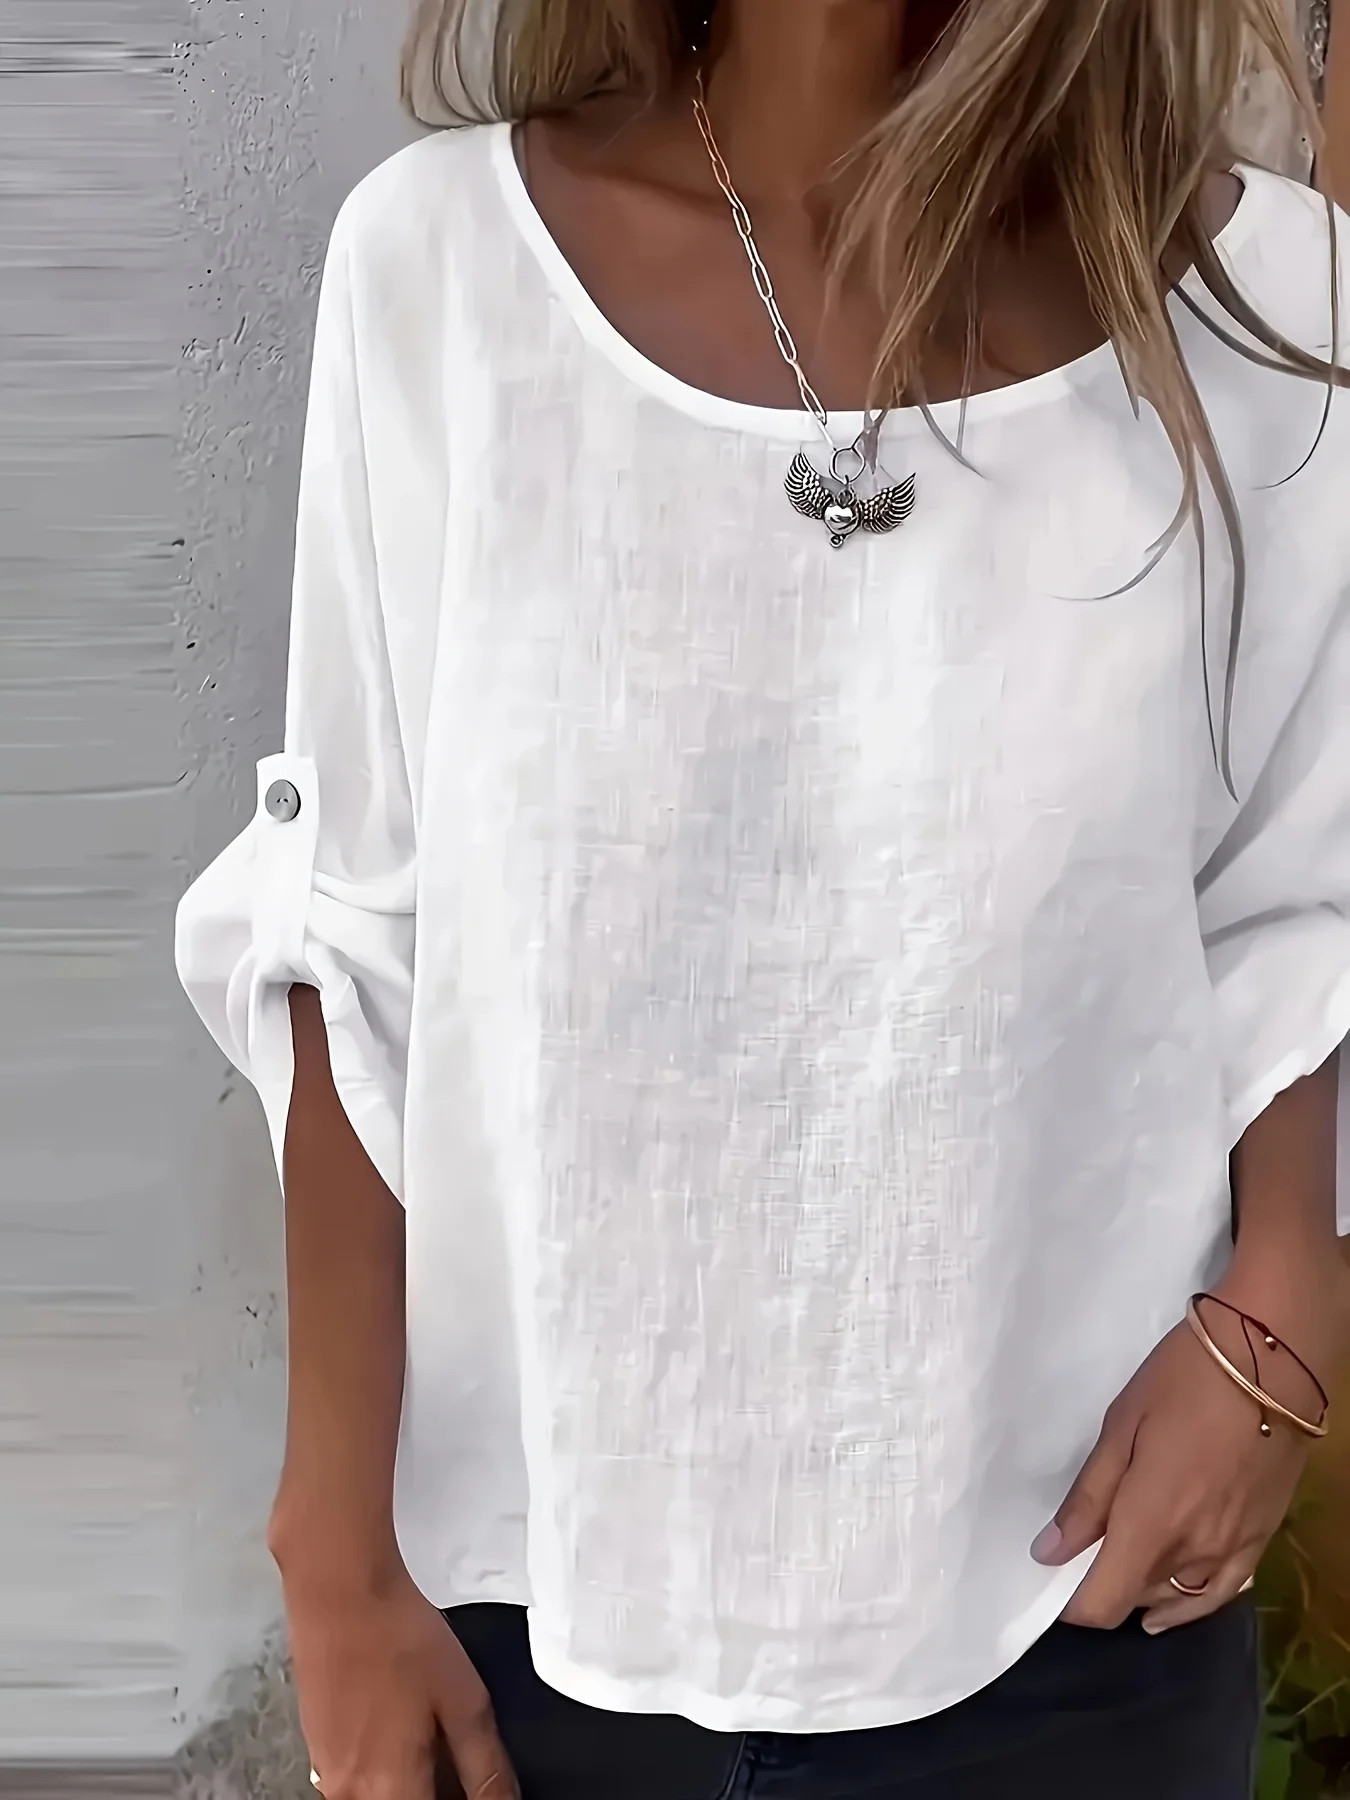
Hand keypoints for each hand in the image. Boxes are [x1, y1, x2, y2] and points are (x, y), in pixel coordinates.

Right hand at [282, 1554, 519, 1799]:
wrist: (340, 1594)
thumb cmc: (402, 1640)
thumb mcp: (465, 1702)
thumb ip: (485, 1767)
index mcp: (392, 1791)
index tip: (473, 1784)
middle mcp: (351, 1796)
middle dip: (438, 1792)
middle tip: (455, 1756)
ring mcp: (326, 1775)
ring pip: (381, 1799)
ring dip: (412, 1783)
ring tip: (432, 1737)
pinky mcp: (316, 1750)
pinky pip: (358, 1782)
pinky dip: (386, 1768)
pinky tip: (401, 1725)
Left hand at [1033, 1267, 1339, 1635]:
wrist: (1272, 1361)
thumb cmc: (1183, 1382)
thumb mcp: (1121, 1427)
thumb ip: (1088, 1497)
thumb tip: (1049, 1552)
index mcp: (1152, 1524)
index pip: (1105, 1602)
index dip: (1073, 1605)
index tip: (1052, 1581)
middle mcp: (1195, 1552)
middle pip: (1137, 1599)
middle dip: (1104, 1587)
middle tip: (1081, 1556)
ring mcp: (1234, 1550)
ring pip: (1177, 1600)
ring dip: (1143, 1593)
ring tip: (1118, 1571)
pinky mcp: (1262, 1538)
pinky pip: (1222, 1592)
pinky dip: (1191, 1603)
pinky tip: (1171, 1603)